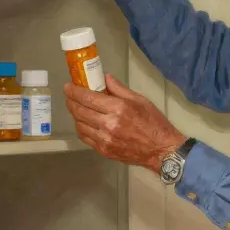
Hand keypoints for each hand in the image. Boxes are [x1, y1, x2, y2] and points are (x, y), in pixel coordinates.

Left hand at [64, 74, 186, 172]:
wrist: (161, 150)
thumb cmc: (154, 123)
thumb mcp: (140, 100)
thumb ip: (119, 89)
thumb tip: (104, 78)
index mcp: (118, 109)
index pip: (88, 98)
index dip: (74, 91)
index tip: (68, 86)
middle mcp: (108, 124)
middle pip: (80, 111)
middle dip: (71, 101)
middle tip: (69, 95)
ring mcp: (104, 139)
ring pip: (79, 125)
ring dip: (74, 115)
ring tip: (76, 107)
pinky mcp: (104, 150)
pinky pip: (85, 137)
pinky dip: (81, 128)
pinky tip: (83, 122)